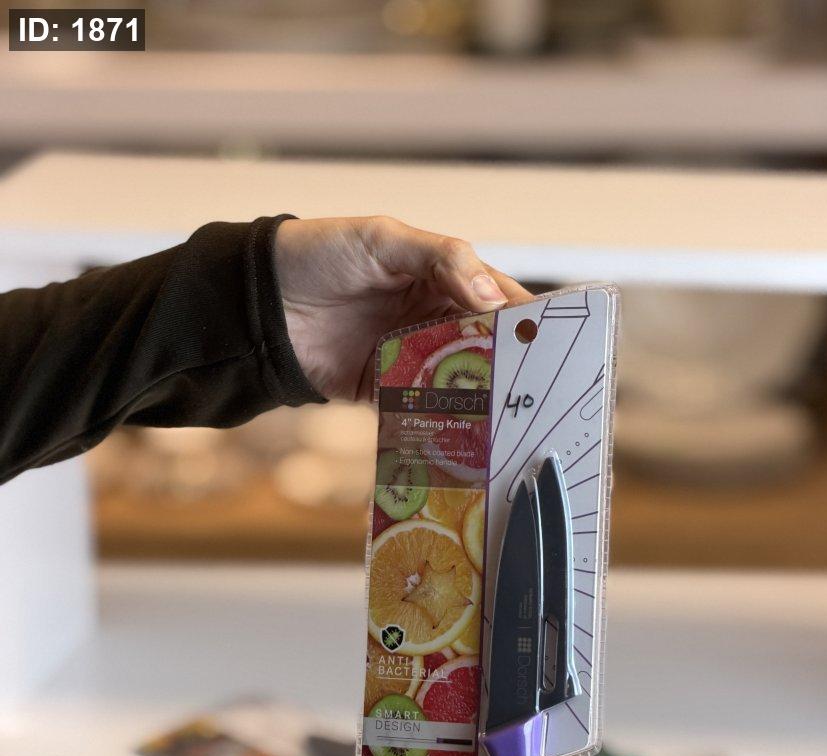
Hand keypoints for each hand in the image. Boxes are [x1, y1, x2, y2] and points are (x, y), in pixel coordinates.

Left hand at [274, 216, 531, 401]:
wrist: (260, 300)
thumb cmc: (320, 254)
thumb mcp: (385, 240)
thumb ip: (444, 260)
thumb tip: (492, 297)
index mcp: (442, 279)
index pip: (497, 298)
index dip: (525, 318)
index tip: (553, 339)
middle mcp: (433, 320)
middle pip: (487, 346)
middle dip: (512, 366)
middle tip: (540, 387)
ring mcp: (411, 357)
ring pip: (460, 380)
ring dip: (483, 397)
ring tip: (511, 415)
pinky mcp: (385, 391)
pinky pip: (422, 408)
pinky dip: (441, 420)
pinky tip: (464, 431)